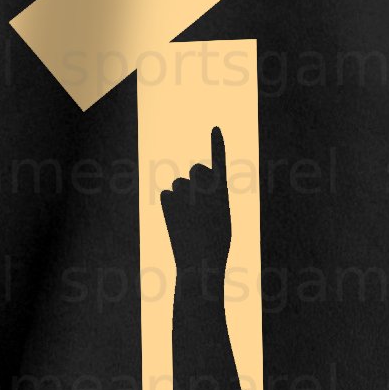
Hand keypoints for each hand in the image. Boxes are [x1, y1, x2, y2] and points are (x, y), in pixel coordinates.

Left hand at [162, 126, 232, 282]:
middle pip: (194, 171)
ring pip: (178, 184)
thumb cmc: (215, 244)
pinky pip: (166, 195)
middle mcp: (203, 185)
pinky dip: (169, 205)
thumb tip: (192, 190)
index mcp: (221, 189)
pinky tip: (176, 220)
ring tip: (187, 218)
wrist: (200, 262)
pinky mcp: (167, 199)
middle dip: (193, 181)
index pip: (220, 160)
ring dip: (181, 196)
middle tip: (196, 201)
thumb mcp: (220, 219)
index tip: (215, 128)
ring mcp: (184, 191)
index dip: (217, 143)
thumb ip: (210, 199)